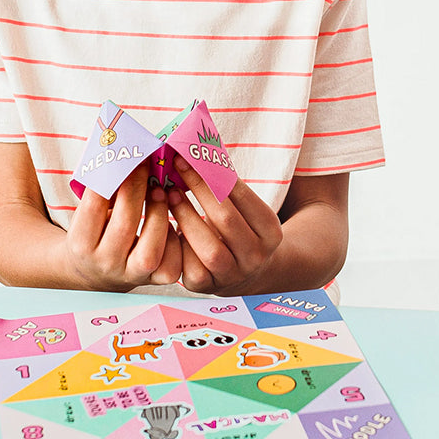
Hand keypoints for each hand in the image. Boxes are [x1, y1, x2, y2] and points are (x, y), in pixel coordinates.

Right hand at [64, 162, 181, 291]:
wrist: (95, 272)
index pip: (94, 206)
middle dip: (138, 188)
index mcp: (80, 244)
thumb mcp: (86, 214)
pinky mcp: (152, 280)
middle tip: (147, 163)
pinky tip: (171, 221)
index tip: (125, 157)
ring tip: (161, 189)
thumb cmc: (94, 232)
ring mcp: (129, 275)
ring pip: (150, 249)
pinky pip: (170, 265)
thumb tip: (123, 150)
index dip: (112, 178)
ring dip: (160, 212)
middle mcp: (104, 263)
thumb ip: (102, 190)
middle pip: (124, 224)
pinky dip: (174, 241)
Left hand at [166, 158, 283, 293]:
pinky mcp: (207, 287)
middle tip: (176, 169)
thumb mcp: (245, 210)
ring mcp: (233, 275)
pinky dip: (177, 245)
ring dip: (185, 217)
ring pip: (209, 248)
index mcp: (271, 231)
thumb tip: (199, 150)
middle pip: (226, 220)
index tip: (191, 156)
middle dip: (198, 190)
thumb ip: (227, 188)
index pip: (243, 197)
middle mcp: (256, 256)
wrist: (244, 271)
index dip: (215, 176)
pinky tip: (167, 224)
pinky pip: (190, 268)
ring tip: (169, 194)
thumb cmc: (238, 227)